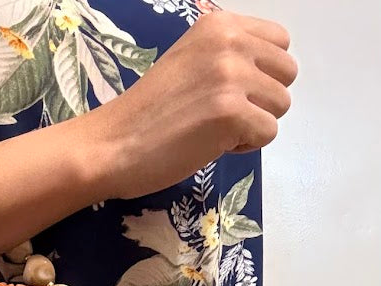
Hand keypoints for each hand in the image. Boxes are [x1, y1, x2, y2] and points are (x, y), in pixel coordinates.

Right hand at [94, 9, 298, 199]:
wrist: (112, 144)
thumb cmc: (146, 113)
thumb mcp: (189, 62)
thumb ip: (225, 57)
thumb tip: (265, 74)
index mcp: (220, 24)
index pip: (280, 42)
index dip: (261, 74)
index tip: (228, 92)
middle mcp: (230, 42)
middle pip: (287, 74)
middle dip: (262, 100)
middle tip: (223, 115)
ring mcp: (232, 77)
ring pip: (281, 105)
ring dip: (253, 124)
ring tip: (214, 129)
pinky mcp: (231, 112)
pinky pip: (267, 133)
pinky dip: (244, 146)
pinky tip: (211, 144)